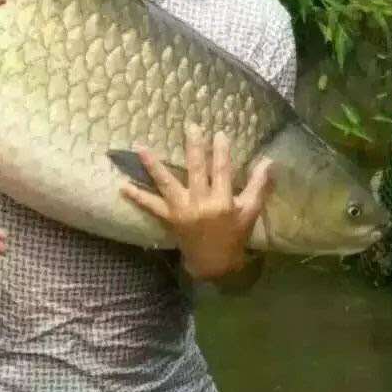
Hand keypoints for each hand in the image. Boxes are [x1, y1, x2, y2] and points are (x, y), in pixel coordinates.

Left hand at [120, 122, 274, 281]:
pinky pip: (151, 207)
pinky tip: (122, 187)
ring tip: (141, 148)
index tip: (219, 133)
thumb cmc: (234, 236)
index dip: (221, 151)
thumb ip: (258, 185)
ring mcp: (182, 211)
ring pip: (167, 184)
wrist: (214, 264)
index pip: (222, 171)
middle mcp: (200, 204)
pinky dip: (137, 197)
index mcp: (222, 202)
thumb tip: (269, 161)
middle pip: (195, 170)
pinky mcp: (169, 218)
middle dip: (193, 147)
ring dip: (153, 166)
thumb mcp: (250, 212)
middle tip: (190, 126)